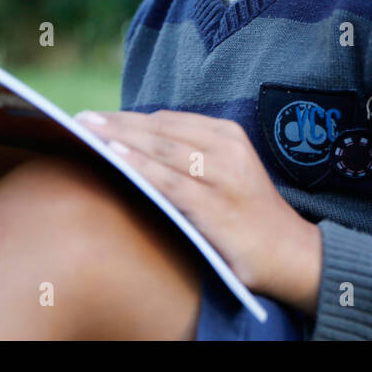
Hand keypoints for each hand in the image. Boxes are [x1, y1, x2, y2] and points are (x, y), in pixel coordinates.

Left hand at [76, 109, 321, 310]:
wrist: (290, 254)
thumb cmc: (247, 214)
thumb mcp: (224, 172)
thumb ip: (190, 155)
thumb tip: (133, 144)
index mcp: (227, 134)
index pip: (166, 120)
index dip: (128, 118)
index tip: (96, 118)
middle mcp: (227, 148)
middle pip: (160, 129)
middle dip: (117, 123)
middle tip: (80, 120)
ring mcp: (223, 176)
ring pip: (161, 149)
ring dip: (120, 138)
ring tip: (88, 132)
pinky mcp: (217, 206)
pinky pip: (170, 182)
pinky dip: (141, 167)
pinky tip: (116, 157)